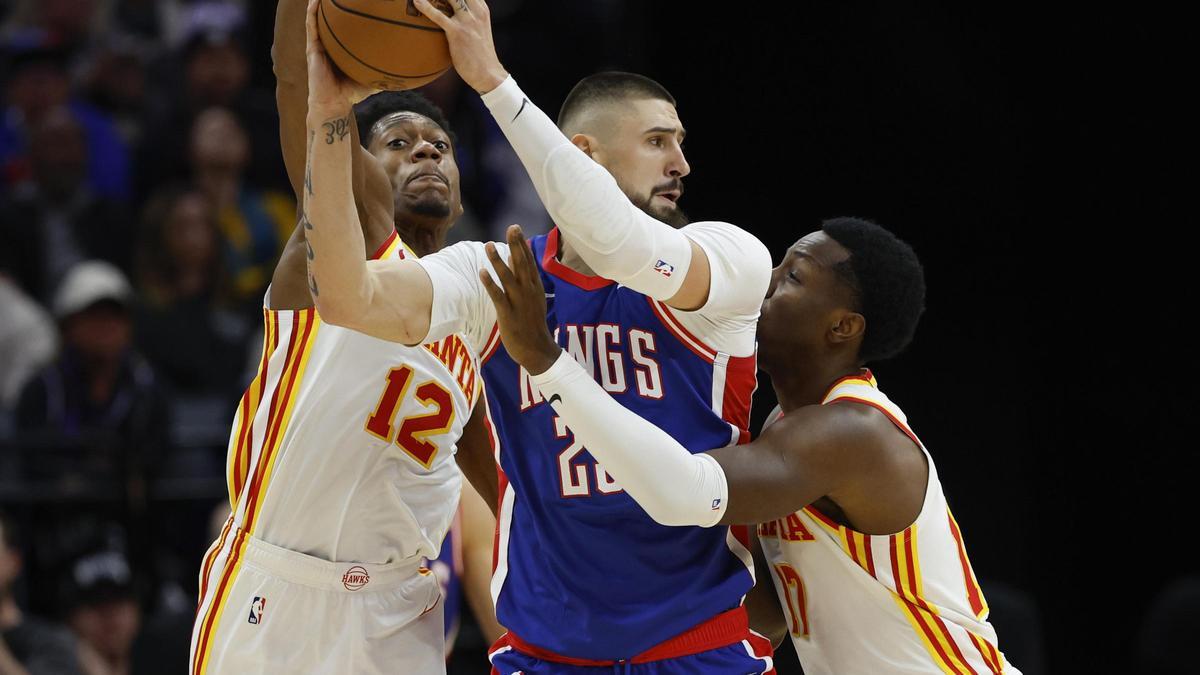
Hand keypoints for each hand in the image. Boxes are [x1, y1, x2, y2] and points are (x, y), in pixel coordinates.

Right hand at [305, 0, 377, 120]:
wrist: (334, 104)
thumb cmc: (351, 93)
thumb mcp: (373, 79)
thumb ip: (386, 72)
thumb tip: (407, 70)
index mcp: (343, 48)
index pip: (348, 26)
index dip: (353, 14)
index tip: (362, 2)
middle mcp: (331, 43)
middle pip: (333, 18)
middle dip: (336, 4)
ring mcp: (320, 44)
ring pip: (319, 17)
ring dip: (321, 3)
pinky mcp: (312, 48)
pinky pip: (311, 26)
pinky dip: (312, 13)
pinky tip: (315, 0)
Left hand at [414, 0, 508, 93]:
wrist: (488, 73)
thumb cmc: (480, 55)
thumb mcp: (479, 30)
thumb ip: (468, 18)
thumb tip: (450, 15)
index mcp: (481, 9)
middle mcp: (476, 11)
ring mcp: (467, 21)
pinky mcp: (457, 32)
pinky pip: (438, 16)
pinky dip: (426, 7)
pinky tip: (416, 1)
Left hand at [480, 225, 561, 374]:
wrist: (536, 349)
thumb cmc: (532, 323)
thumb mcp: (532, 298)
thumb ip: (523, 279)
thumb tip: (512, 259)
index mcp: (535, 287)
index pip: (528, 261)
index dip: (521, 245)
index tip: (515, 228)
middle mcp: (528, 291)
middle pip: (521, 264)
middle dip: (516, 245)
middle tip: (511, 227)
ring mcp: (519, 302)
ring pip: (507, 277)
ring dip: (498, 261)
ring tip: (489, 245)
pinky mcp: (508, 314)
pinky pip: (498, 296)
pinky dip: (490, 283)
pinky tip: (482, 272)